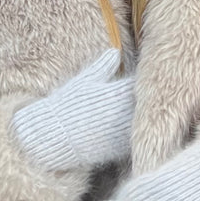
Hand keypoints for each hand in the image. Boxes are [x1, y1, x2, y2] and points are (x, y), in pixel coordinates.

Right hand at [11, 49, 133, 170]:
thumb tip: (114, 51)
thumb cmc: (65, 106)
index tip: (144, 79)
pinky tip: (126, 130)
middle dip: (145, 100)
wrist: (52, 136)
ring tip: (132, 114)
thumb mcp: (83, 82)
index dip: (145, 81)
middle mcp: (124, 113)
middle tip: (143, 97)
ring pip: (144, 123)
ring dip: (141, 118)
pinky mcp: (119, 148)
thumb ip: (103, 67)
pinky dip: (135, 134)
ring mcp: (123, 132)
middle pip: (147, 104)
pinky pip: (135, 140)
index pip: (141, 84)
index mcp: (117, 93)